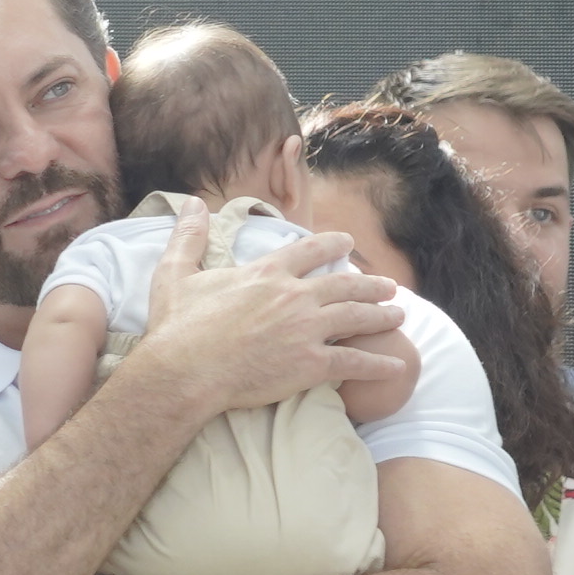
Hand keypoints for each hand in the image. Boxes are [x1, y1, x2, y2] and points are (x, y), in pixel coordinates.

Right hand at [128, 212, 405, 421]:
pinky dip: (378, 364)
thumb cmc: (175, 327)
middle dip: (371, 284)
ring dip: (383, 315)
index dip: (334, 244)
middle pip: (345, 284)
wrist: (182, 372)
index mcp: (266, 273)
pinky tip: (395, 366)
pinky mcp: (310, 363)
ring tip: (399, 315)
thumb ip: (187, 237)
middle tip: (388, 286)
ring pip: (358, 317)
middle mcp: (294, 295)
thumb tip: (189, 202)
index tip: (348, 242)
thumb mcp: (174, 275)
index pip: (311, 250)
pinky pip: (354, 361)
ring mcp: (306, 329)